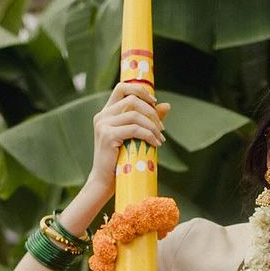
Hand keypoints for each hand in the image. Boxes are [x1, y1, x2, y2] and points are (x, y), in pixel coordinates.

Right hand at [88, 82, 168, 197]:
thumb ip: (147, 120)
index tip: (154, 101)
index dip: (140, 90)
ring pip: (135, 114)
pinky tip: (155, 144)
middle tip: (161, 127)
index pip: (122, 88)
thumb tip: (167, 105)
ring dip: (152, 126)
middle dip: (150, 111)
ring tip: (160, 138)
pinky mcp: (107, 136)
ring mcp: (103, 125)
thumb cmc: (119, 161)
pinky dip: (148, 135)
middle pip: (132, 99)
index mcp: (106, 113)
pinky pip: (134, 129)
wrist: (104, 182)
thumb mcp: (134, 137)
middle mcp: (102, 116)